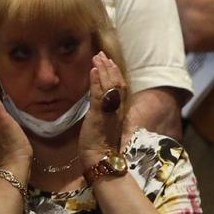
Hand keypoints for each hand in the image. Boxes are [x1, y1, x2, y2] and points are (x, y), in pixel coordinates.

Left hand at [76, 53, 127, 168]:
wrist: (101, 159)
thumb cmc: (100, 145)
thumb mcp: (104, 124)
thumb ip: (103, 111)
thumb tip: (99, 100)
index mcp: (120, 112)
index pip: (120, 88)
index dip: (115, 73)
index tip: (109, 61)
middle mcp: (118, 109)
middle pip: (117, 83)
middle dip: (109, 67)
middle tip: (101, 54)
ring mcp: (110, 112)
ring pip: (110, 86)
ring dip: (103, 70)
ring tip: (97, 57)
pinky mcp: (100, 115)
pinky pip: (99, 95)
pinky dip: (96, 81)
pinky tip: (93, 70)